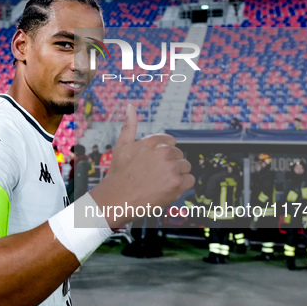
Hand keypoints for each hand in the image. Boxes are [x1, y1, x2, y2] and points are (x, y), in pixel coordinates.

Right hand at [90, 104, 194, 227]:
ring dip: (177, 175)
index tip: (155, 163)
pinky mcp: (177, 184)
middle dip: (171, 164)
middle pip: (180, 155)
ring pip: (186, 167)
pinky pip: (190, 181)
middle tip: (155, 175)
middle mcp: (164, 152)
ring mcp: (171, 168)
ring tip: (160, 182)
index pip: (172, 143)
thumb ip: (130, 125)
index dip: (164, 154)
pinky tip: (167, 188)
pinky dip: (182, 186)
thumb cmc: (119, 174)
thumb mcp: (122, 145)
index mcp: (154, 141)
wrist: (116, 198)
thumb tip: (130, 107)